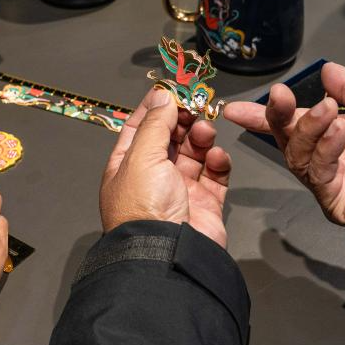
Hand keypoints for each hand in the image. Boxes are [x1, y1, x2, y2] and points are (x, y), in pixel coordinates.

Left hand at [100, 89, 231, 246]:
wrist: (169, 254)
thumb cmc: (144, 210)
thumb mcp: (142, 156)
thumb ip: (154, 124)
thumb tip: (162, 96)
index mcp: (127, 167)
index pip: (139, 128)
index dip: (155, 107)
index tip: (172, 89)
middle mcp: (151, 178)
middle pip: (170, 138)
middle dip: (183, 120)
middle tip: (195, 106)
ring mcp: (179, 191)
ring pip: (194, 153)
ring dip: (201, 137)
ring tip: (205, 132)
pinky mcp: (205, 203)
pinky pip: (215, 174)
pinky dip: (218, 161)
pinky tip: (216, 156)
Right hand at [223, 63, 344, 224]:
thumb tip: (325, 70)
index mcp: (336, 131)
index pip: (292, 122)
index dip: (263, 116)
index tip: (235, 108)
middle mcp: (328, 156)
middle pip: (286, 139)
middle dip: (278, 116)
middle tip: (280, 97)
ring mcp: (330, 179)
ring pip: (297, 154)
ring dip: (309, 128)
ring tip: (331, 111)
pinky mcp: (334, 199)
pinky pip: (316, 171)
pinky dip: (325, 148)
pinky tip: (340, 132)